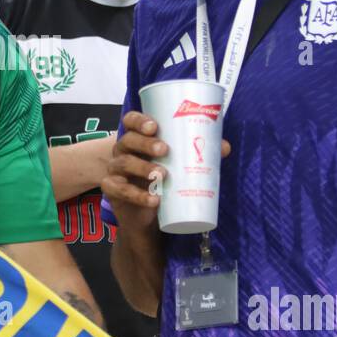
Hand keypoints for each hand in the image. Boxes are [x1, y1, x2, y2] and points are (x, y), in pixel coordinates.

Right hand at [100, 110, 230, 233]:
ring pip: (123, 163)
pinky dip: (138, 195)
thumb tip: (224, 146)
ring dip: (143, 168)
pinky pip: (120, 190)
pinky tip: (154, 200)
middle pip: (127, 140)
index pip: (130, 121)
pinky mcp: (112, 190)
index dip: (139, 120)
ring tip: (162, 175)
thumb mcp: (179, 166)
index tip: (154, 125)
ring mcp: (114, 170)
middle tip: (164, 150)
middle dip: (145, 143)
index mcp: (137, 139)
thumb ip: (198, 154)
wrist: (148, 216)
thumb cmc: (163, 182)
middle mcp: (122, 150)